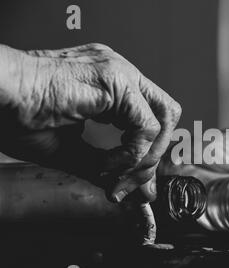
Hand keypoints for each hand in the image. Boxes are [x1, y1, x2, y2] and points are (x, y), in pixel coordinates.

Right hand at [0, 43, 180, 201]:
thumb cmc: (19, 116)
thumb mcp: (71, 151)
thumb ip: (107, 168)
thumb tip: (136, 191)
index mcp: (111, 85)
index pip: (152, 118)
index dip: (147, 154)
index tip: (128, 183)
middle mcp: (120, 74)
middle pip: (168, 116)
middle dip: (153, 156)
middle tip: (130, 181)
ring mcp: (119, 73)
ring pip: (164, 119)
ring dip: (145, 157)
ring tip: (115, 174)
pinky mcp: (114, 80)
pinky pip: (145, 126)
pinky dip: (131, 154)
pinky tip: (105, 162)